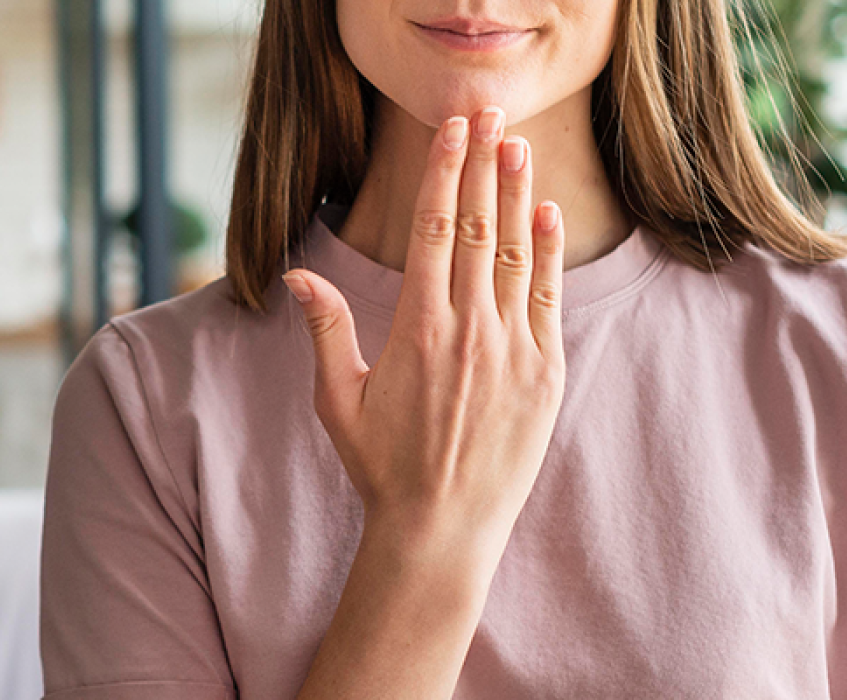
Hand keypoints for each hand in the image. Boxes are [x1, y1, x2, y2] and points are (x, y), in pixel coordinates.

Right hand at [284, 107, 565, 569]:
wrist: (442, 528)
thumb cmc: (382, 466)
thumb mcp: (338, 400)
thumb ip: (327, 330)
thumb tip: (298, 277)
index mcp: (419, 326)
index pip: (435, 228)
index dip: (444, 172)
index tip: (452, 130)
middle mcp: (470, 328)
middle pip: (480, 225)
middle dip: (483, 164)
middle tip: (489, 114)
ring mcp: (514, 349)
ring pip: (518, 253)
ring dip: (518, 194)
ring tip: (519, 146)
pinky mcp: (545, 374)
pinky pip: (547, 298)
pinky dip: (548, 252)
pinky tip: (545, 215)